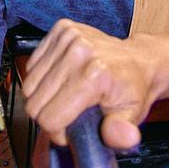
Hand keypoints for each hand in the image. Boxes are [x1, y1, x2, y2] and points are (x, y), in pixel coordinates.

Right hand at [22, 20, 158, 149]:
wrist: (139, 60)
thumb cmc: (132, 90)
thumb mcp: (131, 117)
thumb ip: (121, 133)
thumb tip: (124, 138)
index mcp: (95, 75)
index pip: (49, 119)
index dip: (58, 132)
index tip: (72, 129)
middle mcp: (79, 52)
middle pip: (34, 104)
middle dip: (49, 116)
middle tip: (69, 114)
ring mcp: (69, 37)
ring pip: (29, 85)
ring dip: (44, 97)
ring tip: (66, 96)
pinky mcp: (62, 28)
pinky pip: (32, 66)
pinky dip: (42, 78)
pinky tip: (62, 79)